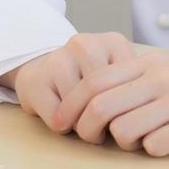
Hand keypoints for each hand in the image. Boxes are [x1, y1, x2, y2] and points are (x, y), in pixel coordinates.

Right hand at [3, 32, 136, 133]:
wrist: (43, 68)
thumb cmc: (88, 78)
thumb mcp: (118, 77)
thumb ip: (130, 88)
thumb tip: (133, 117)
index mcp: (114, 42)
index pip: (129, 84)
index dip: (126, 107)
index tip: (120, 116)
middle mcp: (85, 44)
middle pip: (102, 95)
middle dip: (102, 118)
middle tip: (99, 126)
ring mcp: (58, 58)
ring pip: (79, 105)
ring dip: (80, 122)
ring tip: (81, 121)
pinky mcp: (34, 78)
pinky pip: (56, 115)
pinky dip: (61, 126)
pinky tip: (61, 119)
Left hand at [52, 51, 168, 155]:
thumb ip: (136, 77)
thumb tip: (91, 98)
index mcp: (152, 62)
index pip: (94, 81)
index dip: (70, 106)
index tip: (63, 124)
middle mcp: (163, 78)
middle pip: (100, 107)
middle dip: (86, 130)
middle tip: (94, 141)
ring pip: (123, 130)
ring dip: (124, 143)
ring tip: (140, 140)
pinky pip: (155, 146)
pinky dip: (153, 150)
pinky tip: (168, 142)